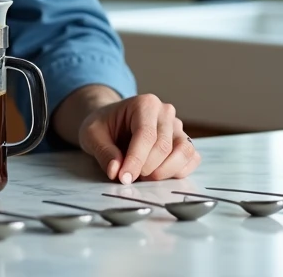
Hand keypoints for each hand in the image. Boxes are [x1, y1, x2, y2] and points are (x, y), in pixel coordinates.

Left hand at [78, 94, 200, 183]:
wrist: (112, 122)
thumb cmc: (103, 125)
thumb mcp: (91, 134)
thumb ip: (103, 152)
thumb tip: (116, 171)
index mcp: (145, 104)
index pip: (146, 135)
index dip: (136, 160)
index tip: (124, 178)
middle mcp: (165, 112)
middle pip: (164, 146)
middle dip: (146, 168)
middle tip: (129, 177)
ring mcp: (177, 127)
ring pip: (184, 152)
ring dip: (165, 171)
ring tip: (144, 177)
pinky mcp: (184, 142)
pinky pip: (192, 159)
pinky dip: (178, 171)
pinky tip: (159, 175)